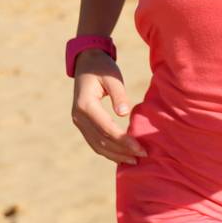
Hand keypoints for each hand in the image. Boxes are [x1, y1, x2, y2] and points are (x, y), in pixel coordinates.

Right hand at [69, 50, 147, 164]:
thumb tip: (124, 114)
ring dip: (115, 155)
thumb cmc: (102, 67)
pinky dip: (108, 150)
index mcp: (85, 105)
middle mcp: (78, 117)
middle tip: (143, 155)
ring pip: (97, 145)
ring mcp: (78, 122)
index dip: (124, 141)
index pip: (107, 129)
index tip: (141, 148)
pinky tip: (122, 155)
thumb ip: (119, 94)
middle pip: (102, 140)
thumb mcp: (112, 76)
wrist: (85, 62)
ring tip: (134, 160)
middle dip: (123, 150)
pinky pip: (95, 142)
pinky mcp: (82, 124)